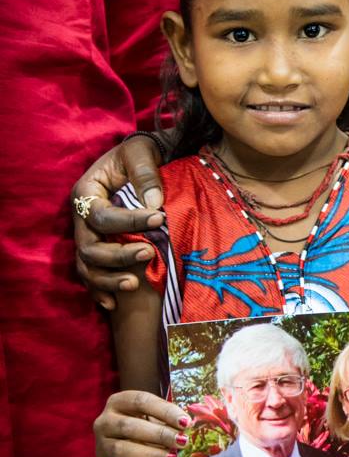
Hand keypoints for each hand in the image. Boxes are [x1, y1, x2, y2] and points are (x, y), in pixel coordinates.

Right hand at [72, 134, 165, 308]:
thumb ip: (145, 174)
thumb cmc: (139, 154)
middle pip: (88, 247)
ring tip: (135, 283)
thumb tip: (154, 204)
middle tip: (149, 252)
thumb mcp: (141, 152)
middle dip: (118, 255)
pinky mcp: (96, 249)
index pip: (103, 216)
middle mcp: (81, 217)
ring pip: (86, 267)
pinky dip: (99, 291)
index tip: (160, 219)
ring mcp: (86, 236)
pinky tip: (114, 304)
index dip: (130, 221)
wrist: (140, 161)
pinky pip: (89, 276)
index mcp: (86, 192)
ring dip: (108, 279)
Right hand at [94, 390, 189, 456]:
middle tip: (182, 441)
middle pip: (129, 426)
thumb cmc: (146, 424)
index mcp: (118, 401)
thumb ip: (168, 418)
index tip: (185, 422)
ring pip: (121, 450)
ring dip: (150, 455)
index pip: (140, 401)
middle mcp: (104, 422)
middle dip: (159, 435)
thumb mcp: (155, 416)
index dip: (165, 411)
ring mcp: (100, 446)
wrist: (128, 444)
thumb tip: (186, 425)